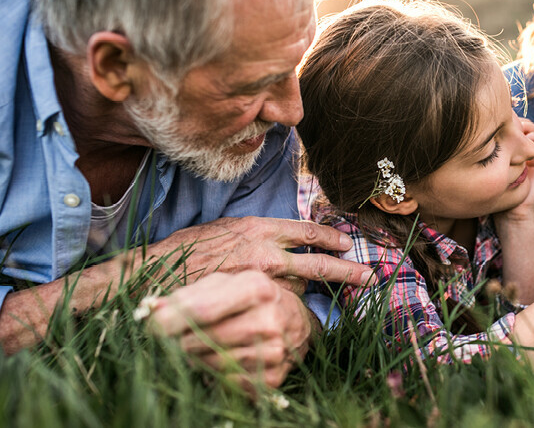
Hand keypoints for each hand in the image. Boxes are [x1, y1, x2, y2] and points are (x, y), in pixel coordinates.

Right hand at [137, 217, 373, 289]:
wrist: (162, 271)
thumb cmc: (193, 247)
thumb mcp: (231, 227)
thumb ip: (262, 233)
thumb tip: (287, 239)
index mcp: (262, 227)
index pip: (309, 232)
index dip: (334, 238)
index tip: (348, 243)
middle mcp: (266, 252)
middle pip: (318, 263)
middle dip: (347, 271)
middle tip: (369, 277)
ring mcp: (260, 280)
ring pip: (302, 287)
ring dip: (324, 291)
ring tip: (348, 294)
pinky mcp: (252, 300)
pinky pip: (281, 303)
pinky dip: (296, 305)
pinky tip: (307, 309)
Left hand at [148, 271, 314, 393]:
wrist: (296, 323)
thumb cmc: (252, 299)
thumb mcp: (225, 285)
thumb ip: (188, 295)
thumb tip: (151, 310)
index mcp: (256, 287)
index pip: (201, 308)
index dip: (169, 320)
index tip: (149, 326)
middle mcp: (268, 319)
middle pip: (203, 338)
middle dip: (180, 340)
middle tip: (174, 338)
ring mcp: (273, 351)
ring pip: (211, 362)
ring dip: (197, 357)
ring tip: (202, 346)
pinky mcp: (272, 378)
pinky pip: (226, 382)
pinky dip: (216, 373)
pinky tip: (221, 359)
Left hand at [497, 118, 533, 221]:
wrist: (510, 210)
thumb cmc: (495, 187)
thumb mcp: (489, 163)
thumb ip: (488, 149)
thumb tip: (480, 129)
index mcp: (514, 148)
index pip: (516, 124)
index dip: (509, 120)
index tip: (497, 123)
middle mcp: (526, 150)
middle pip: (527, 123)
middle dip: (518, 121)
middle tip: (507, 125)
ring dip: (528, 127)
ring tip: (516, 133)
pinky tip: (524, 142)